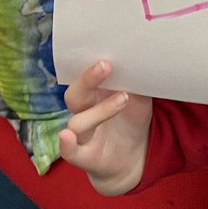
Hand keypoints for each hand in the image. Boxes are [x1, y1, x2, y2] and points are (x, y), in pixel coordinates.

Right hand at [58, 59, 151, 195]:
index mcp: (96, 92)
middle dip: (88, 79)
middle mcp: (85, 110)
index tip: (106, 51)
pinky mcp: (84, 156)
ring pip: (78, 122)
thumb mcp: (139, 96)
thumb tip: (141, 59)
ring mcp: (84, 134)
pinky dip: (66, 145)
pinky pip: (70, 152)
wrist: (135, 153)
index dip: (91, 63)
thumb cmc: (132, 117)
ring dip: (100, 110)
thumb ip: (136, 81)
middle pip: (76, 93)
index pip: (85, 75)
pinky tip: (66, 136)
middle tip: (106, 65)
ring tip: (124, 98)